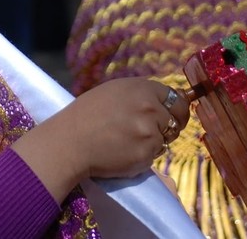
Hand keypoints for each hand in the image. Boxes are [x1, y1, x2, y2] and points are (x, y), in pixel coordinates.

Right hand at [12, 78, 189, 201]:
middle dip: (171, 126)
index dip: (176, 109)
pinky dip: (143, 157)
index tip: (174, 116)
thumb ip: (142, 94)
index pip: (176, 98)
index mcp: (143, 89)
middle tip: (157, 132)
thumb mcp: (115, 90)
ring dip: (153, 142)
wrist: (70, 141)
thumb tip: (165, 100)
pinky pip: (154, 156)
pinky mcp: (145, 155)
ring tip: (128, 141)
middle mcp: (151, 108)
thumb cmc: (87, 113)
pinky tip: (123, 152)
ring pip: (165, 139)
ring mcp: (149, 133)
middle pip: (176, 119)